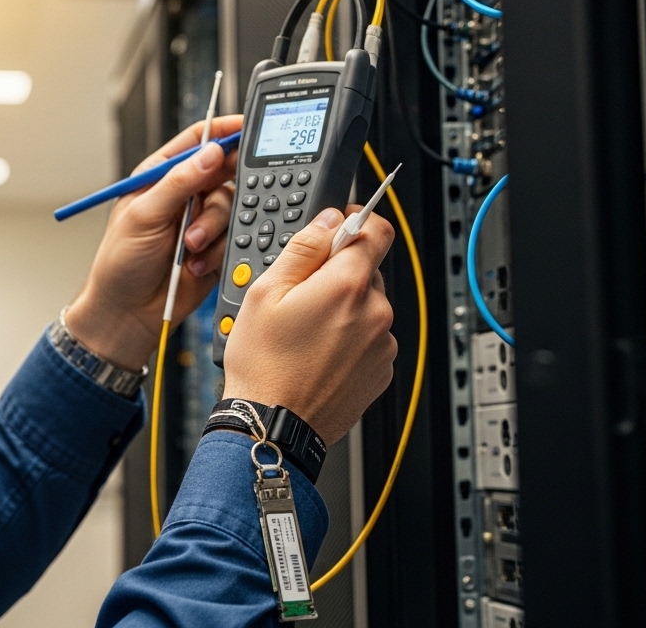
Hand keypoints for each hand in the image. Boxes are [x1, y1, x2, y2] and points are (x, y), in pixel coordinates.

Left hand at [65, 115, 242, 370]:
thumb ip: (179, 182)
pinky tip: (195, 263)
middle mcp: (184, 194)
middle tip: (209, 207)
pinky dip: (217, 251)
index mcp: (160, 175)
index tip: (246, 129)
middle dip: (219, 193)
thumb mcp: (144, 216)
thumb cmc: (120, 263)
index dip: (222, 132)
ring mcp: (201, 221)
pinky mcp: (215, 247)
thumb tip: (211, 153)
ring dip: (212, 228)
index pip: (197, 141)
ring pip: (230, 208)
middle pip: (223, 173)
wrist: (128, 313)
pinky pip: (234, 237)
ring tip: (189, 247)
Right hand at [221, 205, 397, 444]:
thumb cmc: (263, 364)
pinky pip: (369, 338)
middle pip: (367, 271)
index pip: (377, 230)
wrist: (272, 425)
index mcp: (347, 285)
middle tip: (301, 295)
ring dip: (343, 308)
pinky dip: (349, 339)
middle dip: (338, 274)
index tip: (338, 228)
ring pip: (367, 306)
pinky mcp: (381, 371)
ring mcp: (381, 344)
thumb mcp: (264, 292)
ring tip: (305, 332)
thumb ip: (303, 248)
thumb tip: (328, 221)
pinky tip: (317, 353)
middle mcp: (375, 312)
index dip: (356, 222)